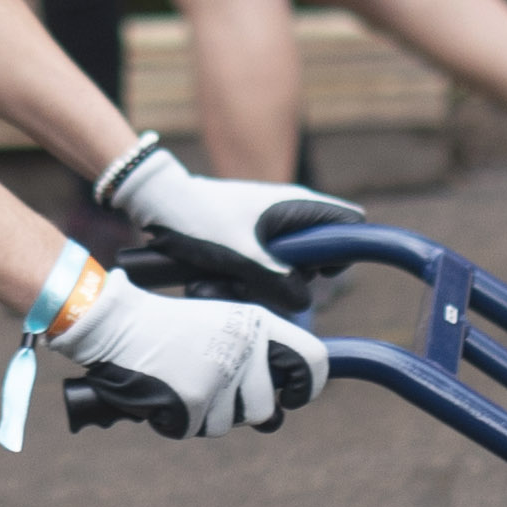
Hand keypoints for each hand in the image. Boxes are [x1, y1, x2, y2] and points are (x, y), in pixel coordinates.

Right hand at [51, 272, 321, 439]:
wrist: (115, 323)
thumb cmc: (167, 329)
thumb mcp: (221, 326)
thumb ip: (254, 358)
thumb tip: (276, 413)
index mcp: (256, 323)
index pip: (312, 359)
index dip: (308, 387)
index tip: (294, 397)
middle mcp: (245, 347)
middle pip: (264, 410)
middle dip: (235, 410)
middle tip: (204, 386)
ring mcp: (221, 374)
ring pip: (227, 425)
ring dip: (202, 415)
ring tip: (177, 381)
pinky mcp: (195, 400)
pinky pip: (193, 430)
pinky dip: (173, 420)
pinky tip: (160, 392)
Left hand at [91, 135, 355, 310]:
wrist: (157, 203)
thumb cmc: (198, 219)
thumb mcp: (240, 255)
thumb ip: (277, 281)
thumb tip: (302, 303)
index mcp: (297, 206)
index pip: (349, 224)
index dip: (340, 251)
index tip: (316, 272)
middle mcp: (288, 216)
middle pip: (313, 260)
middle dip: (285, 282)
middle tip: (254, 284)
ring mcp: (267, 231)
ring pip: (281, 272)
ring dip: (253, 287)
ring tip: (220, 284)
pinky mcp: (246, 245)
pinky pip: (255, 272)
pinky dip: (236, 282)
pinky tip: (208, 284)